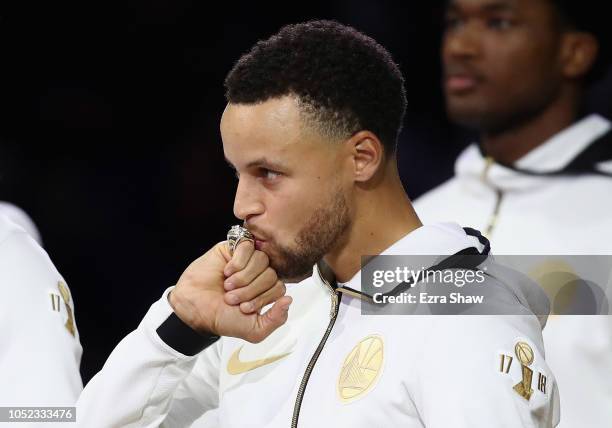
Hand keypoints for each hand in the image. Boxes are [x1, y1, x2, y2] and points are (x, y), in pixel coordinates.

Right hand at [169, 240, 291, 342]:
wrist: (194, 308)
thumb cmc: (222, 317)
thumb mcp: (254, 330)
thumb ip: (276, 320)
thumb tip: (289, 300)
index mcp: (266, 291)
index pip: (279, 287)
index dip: (263, 298)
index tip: (244, 309)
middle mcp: (259, 274)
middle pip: (271, 274)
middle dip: (251, 290)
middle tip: (231, 299)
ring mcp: (248, 260)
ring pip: (261, 260)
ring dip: (243, 277)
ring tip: (228, 286)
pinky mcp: (234, 248)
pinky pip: (248, 247)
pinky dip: (238, 263)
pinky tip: (226, 272)